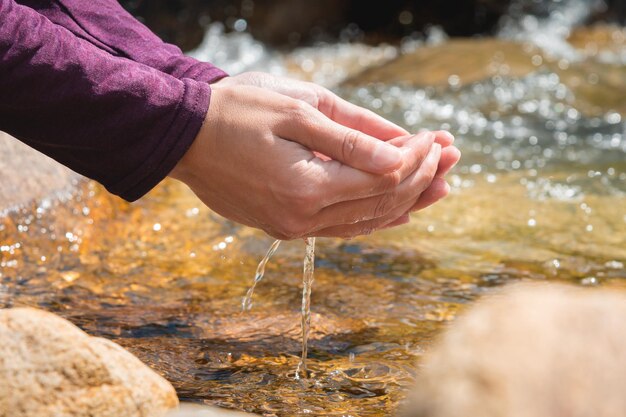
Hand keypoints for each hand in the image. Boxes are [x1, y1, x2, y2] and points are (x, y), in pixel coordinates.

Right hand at [169, 83, 449, 238]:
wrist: (182, 136)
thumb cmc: (237, 111)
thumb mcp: (298, 109)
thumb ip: (352, 138)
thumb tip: (401, 156)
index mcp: (306, 186)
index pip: (383, 178)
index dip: (417, 157)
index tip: (438, 136)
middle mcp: (302, 217)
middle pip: (381, 204)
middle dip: (421, 178)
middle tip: (452, 155)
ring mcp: (293, 227)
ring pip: (366, 221)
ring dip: (406, 201)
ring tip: (440, 183)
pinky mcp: (285, 227)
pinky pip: (342, 228)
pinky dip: (374, 217)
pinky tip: (399, 211)